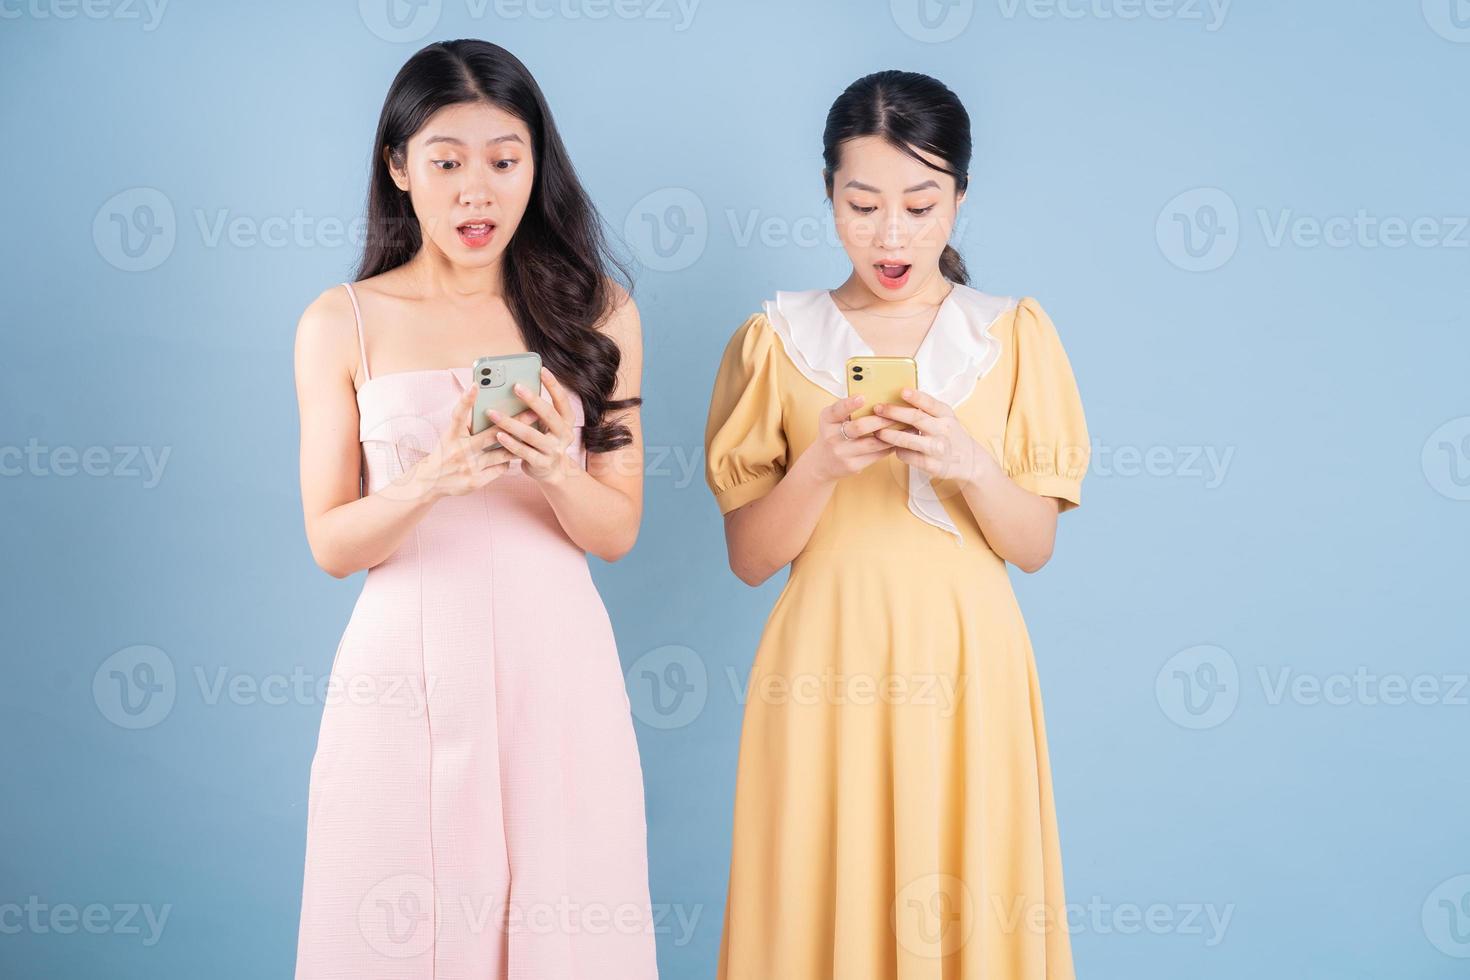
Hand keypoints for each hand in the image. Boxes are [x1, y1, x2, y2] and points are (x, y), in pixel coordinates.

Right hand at [407, 386, 523, 500]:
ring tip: (532, 434)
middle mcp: (460, 450)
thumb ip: (466, 424)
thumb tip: (486, 406)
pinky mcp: (476, 481)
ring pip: (501, 453)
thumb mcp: (450, 436)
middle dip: (514, 422)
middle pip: (492, 434)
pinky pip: (500, 468)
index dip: (466, 400)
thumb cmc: (445, 452)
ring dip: (517, 444)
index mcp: (451, 435)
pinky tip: (508, 457)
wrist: (431, 481)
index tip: (475, 385)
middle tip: (532, 412)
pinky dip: (506, 461)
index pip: (458, 415)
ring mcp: (469, 467)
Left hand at [484, 366, 577, 484]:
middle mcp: (564, 435)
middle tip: (515, 386)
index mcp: (566, 421)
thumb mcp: (546, 424)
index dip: (553, 385)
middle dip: (532, 400)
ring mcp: (554, 451)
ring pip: (531, 435)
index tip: (541, 370)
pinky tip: (497, 434)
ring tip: (492, 412)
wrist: (553, 472)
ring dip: (511, 423)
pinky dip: (510, 443)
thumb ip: (537, 410)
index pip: (562, 400)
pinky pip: (524, 452)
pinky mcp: (541, 464)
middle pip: (549, 415)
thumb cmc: (544, 440)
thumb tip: (515, 387)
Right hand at [801, 394, 899, 484]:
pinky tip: (898, 440)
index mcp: (827, 420)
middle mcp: (832, 436)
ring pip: (872, 443)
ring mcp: (842, 453)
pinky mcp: (852, 465)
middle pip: (859, 427)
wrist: (822, 463)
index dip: (849, 404)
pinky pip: (876, 455)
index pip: (837, 410)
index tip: (862, 397)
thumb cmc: (833, 435)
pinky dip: (889, 447)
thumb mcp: (833, 420)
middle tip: (896, 414)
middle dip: (881, 420)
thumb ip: (848, 409)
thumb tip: (877, 398)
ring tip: (905, 427)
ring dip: (890, 435)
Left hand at [873, 388, 985, 484]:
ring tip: (878, 431)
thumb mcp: (946, 418)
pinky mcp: (932, 465)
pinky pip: (908, 456)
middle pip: (916, 419)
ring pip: (908, 440)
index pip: (931, 403)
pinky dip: (898, 450)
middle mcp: (943, 430)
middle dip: (894, 412)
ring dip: (890, 435)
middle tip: (878, 409)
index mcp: (946, 415)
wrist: (970, 461)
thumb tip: (901, 396)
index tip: (902, 391)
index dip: (916, 397)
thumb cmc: (951, 435)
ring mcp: (937, 448)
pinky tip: (895, 447)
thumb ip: (929, 409)